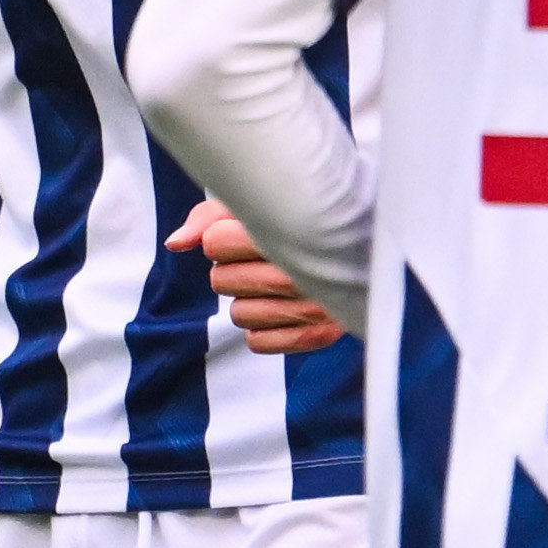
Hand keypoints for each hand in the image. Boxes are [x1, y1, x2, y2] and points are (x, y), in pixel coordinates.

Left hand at [167, 198, 342, 352]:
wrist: (371, 244)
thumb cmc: (305, 220)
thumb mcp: (259, 205)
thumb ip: (209, 219)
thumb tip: (175, 244)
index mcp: (290, 228)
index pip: (215, 245)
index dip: (221, 239)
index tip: (243, 233)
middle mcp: (303, 270)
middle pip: (220, 281)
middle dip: (231, 269)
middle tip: (260, 259)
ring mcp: (314, 305)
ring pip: (238, 314)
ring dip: (248, 300)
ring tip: (274, 283)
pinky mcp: (320, 334)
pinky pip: (258, 342)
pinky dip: (264, 329)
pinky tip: (282, 308)